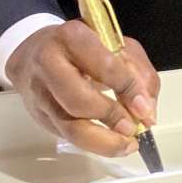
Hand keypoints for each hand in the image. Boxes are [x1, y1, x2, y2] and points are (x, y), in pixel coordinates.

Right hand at [6, 22, 159, 154]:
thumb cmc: (81, 47)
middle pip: (80, 101)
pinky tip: (111, 143)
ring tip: (126, 144)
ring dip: (103, 143)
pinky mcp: (39, 116)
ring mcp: (40, 93)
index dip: (128, 89)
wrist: (34, 53)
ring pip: (71, 128)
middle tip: (132, 127)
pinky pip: (68, 136)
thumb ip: (139, 74)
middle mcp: (49, 64)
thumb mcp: (116, 46)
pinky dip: (93, 145)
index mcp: (72, 37)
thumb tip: (147, 112)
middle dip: (111, 117)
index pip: (105, 66)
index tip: (144, 107)